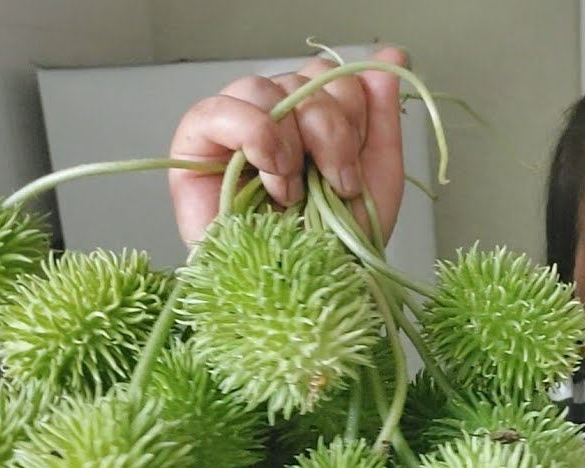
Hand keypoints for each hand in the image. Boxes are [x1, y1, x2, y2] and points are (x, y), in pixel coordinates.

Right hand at [168, 46, 407, 246]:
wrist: (304, 297)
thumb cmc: (335, 250)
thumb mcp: (376, 178)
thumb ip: (381, 115)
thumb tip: (390, 54)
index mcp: (313, 122)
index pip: (331, 75)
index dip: (352, 112)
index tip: (351, 172)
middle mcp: (273, 119)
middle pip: (303, 78)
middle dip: (331, 131)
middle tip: (333, 184)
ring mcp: (233, 131)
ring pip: (265, 87)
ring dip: (292, 140)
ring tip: (295, 190)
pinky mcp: (194, 148)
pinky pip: (218, 109)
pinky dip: (254, 135)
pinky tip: (271, 175)